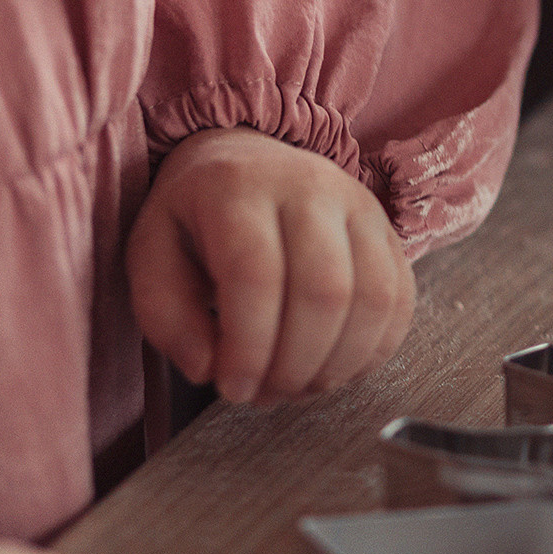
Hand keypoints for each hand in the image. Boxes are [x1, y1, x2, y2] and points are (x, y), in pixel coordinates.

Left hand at [127, 127, 415, 405]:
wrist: (246, 160)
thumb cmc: (195, 217)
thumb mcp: (150, 256)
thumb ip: (166, 317)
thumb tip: (209, 369)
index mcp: (240, 189)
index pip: (257, 274)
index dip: (249, 346)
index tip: (232, 388)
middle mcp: (311, 187)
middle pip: (325, 290)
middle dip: (296, 363)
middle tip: (267, 394)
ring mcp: (360, 206)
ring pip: (374, 298)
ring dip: (339, 363)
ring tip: (300, 385)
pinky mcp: (388, 230)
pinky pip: (401, 298)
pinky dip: (376, 349)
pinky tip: (338, 367)